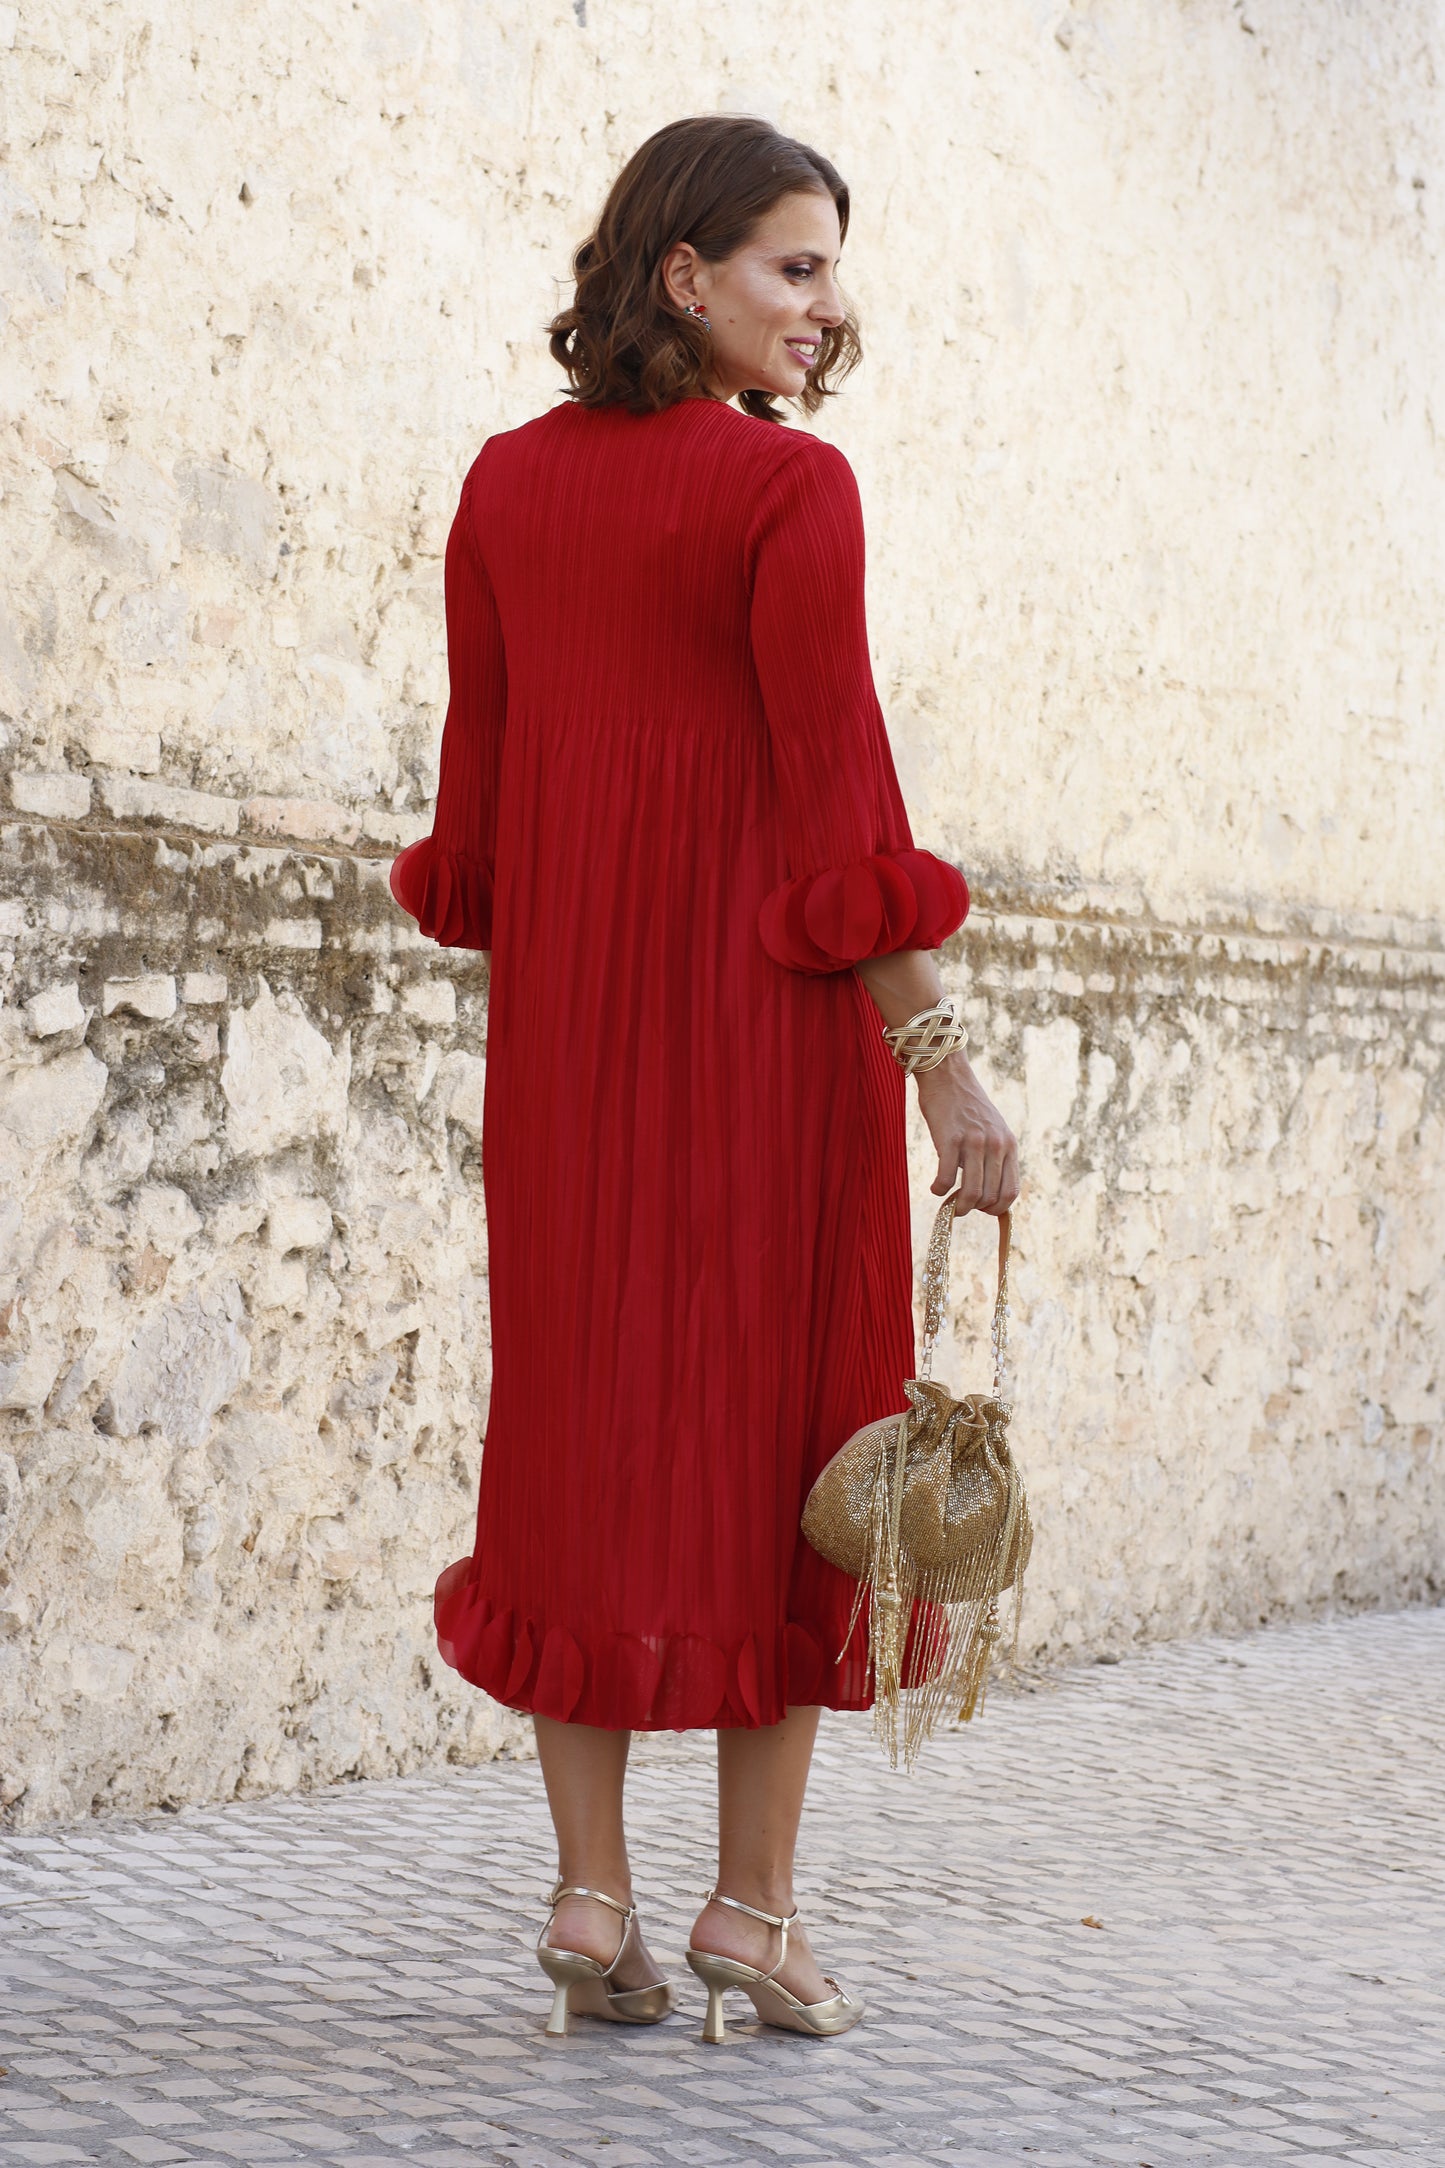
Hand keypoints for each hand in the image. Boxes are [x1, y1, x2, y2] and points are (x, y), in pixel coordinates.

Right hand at [913, 1051, 1018, 1211]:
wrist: (948, 1076)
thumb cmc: (966, 1107)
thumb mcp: (992, 1130)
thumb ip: (995, 1157)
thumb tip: (987, 1193)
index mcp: (1009, 1145)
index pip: (1011, 1192)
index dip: (996, 1209)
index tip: (982, 1208)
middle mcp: (996, 1145)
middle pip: (990, 1197)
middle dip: (974, 1209)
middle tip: (960, 1205)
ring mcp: (974, 1142)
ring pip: (972, 1193)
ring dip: (959, 1207)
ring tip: (949, 1203)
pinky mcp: (950, 1139)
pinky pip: (947, 1178)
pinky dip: (939, 1190)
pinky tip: (935, 1187)